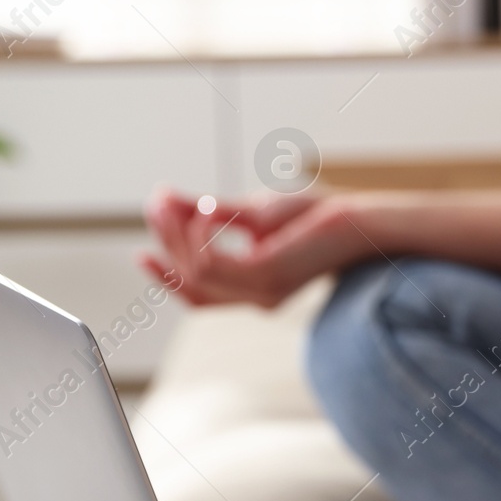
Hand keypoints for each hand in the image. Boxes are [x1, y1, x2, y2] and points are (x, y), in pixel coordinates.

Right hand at [140, 188, 369, 307]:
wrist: (359, 220)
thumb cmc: (314, 216)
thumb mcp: (253, 212)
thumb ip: (212, 212)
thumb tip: (169, 201)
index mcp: (253, 290)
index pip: (198, 296)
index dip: (165, 277)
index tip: (141, 252)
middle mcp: (256, 299)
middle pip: (190, 281)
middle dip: (166, 241)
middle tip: (157, 203)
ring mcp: (261, 291)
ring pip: (195, 271)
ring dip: (176, 234)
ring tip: (171, 200)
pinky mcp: (267, 274)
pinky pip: (211, 261)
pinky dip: (197, 234)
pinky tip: (202, 207)